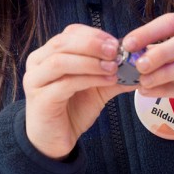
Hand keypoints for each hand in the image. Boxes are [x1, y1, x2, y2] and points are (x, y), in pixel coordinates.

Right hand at [23, 24, 134, 159]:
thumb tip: (138, 64)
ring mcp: (35, 80)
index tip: (115, 42)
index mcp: (48, 53)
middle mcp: (37, 63)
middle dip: (92, 44)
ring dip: (90, 62)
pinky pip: (65, 83)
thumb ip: (112, 73)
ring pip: (61, 61)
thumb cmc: (72, 109)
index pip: (70, 32)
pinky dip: (89, 79)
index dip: (94, 34)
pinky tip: (107, 80)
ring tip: (113, 67)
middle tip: (115, 51)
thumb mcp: (96, 87)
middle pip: (63, 43)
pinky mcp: (40, 99)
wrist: (54, 141)